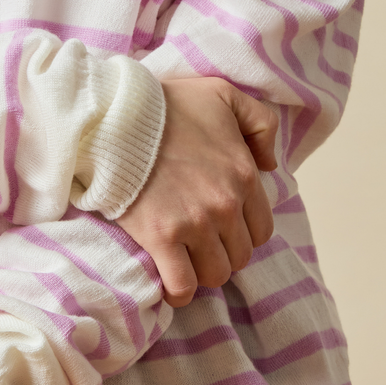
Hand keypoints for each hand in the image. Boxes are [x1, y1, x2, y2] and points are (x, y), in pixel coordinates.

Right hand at [116, 77, 277, 307]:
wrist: (115, 116)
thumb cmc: (167, 104)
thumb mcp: (224, 94)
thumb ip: (260, 122)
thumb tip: (269, 164)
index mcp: (244, 174)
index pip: (261, 228)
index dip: (242, 230)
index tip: (222, 223)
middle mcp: (226, 204)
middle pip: (240, 255)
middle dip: (223, 250)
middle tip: (201, 239)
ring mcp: (195, 224)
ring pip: (216, 274)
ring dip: (203, 270)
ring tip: (185, 256)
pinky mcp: (161, 238)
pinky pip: (182, 286)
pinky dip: (179, 291)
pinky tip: (171, 281)